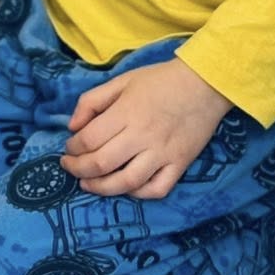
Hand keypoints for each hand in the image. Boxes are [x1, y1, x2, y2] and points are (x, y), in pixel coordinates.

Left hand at [60, 57, 232, 198]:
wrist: (205, 84)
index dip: (73, 147)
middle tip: (71, 167)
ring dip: (101, 188)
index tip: (69, 147)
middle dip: (78, 169)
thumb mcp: (122, 80)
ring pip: (126, 182)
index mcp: (127, 112)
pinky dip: (139, 194)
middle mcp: (143, 135)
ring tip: (88, 184)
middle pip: (102, 163)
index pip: (89, 139)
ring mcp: (163, 153)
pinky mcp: (180, 164)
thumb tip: (72, 127)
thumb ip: (92, 101)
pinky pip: (157, 189)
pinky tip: (126, 187)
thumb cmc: (160, 80)